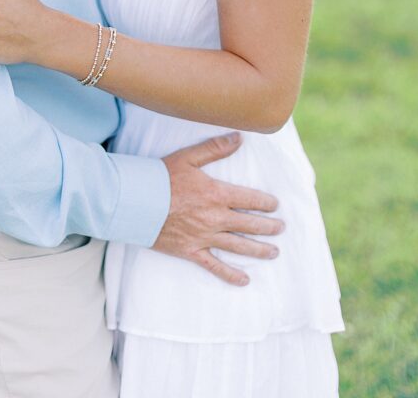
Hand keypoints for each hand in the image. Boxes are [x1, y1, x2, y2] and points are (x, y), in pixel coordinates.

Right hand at [153, 133, 283, 285]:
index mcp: (217, 194)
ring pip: (238, 246)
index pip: (250, 200)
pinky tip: (244, 280)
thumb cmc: (162, 177)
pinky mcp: (191, 251)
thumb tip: (239, 138)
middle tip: (281, 229)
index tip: (275, 206)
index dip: (266, 203)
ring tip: (274, 252)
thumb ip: (215, 148)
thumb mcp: (189, 157)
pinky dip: (230, 275)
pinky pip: (214, 266)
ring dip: (258, 250)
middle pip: (249, 225)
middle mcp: (215, 218)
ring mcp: (205, 237)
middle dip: (268, 227)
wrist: (136, 202)